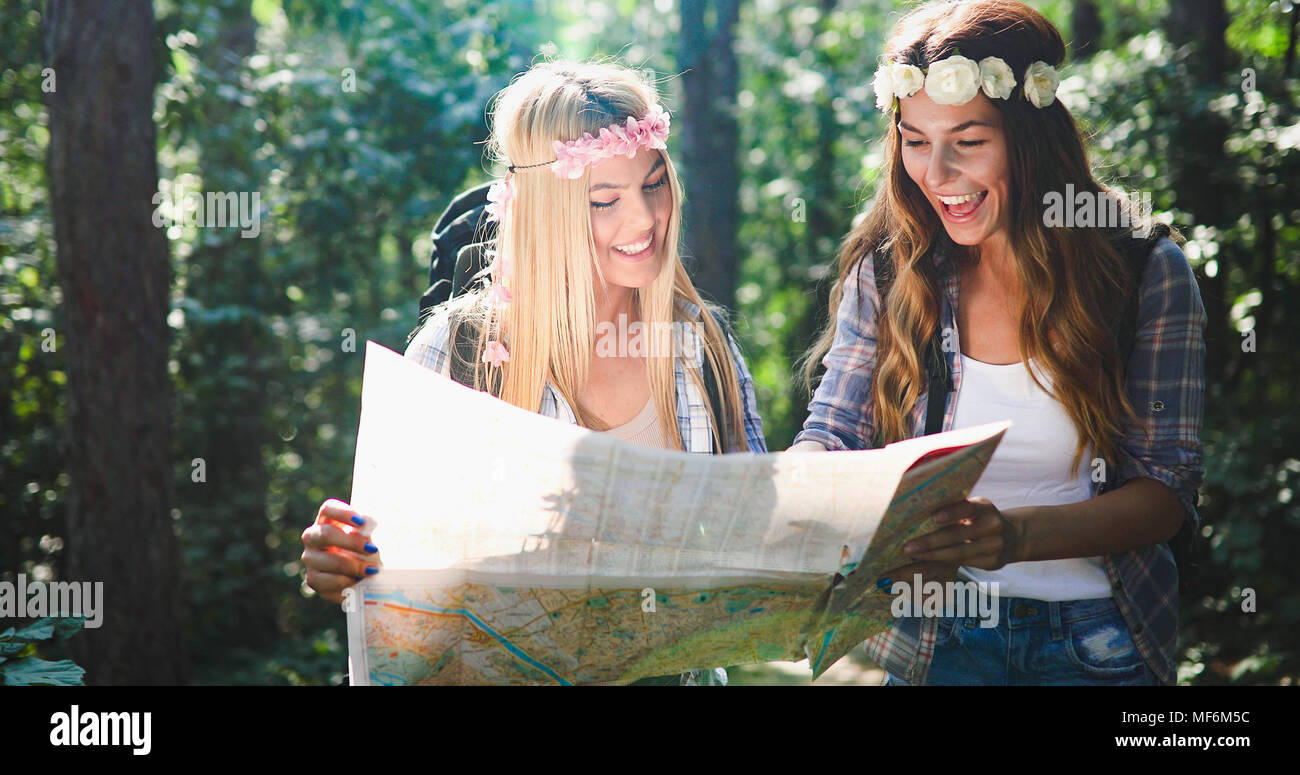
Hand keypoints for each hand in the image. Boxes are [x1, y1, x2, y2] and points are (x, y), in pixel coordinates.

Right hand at [301, 499, 381, 604]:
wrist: (357, 578)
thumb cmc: (364, 550)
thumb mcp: (368, 537)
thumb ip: (372, 530)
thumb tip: (385, 528)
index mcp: (326, 520)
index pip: (328, 509)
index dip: (343, 513)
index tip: (362, 522)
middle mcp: (313, 536)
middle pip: (326, 534)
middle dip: (353, 543)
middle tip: (373, 549)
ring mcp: (310, 558)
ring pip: (331, 561)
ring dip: (356, 566)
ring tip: (372, 569)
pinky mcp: (313, 579)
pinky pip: (329, 581)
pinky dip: (348, 581)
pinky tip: (358, 580)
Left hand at [903, 497, 1025, 570]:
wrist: (1015, 536)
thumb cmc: (981, 518)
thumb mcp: (975, 508)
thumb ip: (955, 509)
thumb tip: (918, 512)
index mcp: (984, 508)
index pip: (967, 508)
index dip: (951, 512)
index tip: (933, 517)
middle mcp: (992, 526)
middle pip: (957, 535)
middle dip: (930, 542)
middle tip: (907, 547)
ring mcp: (994, 546)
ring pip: (958, 554)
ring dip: (932, 557)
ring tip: (911, 559)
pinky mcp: (991, 563)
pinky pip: (962, 566)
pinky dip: (942, 567)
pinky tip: (925, 567)